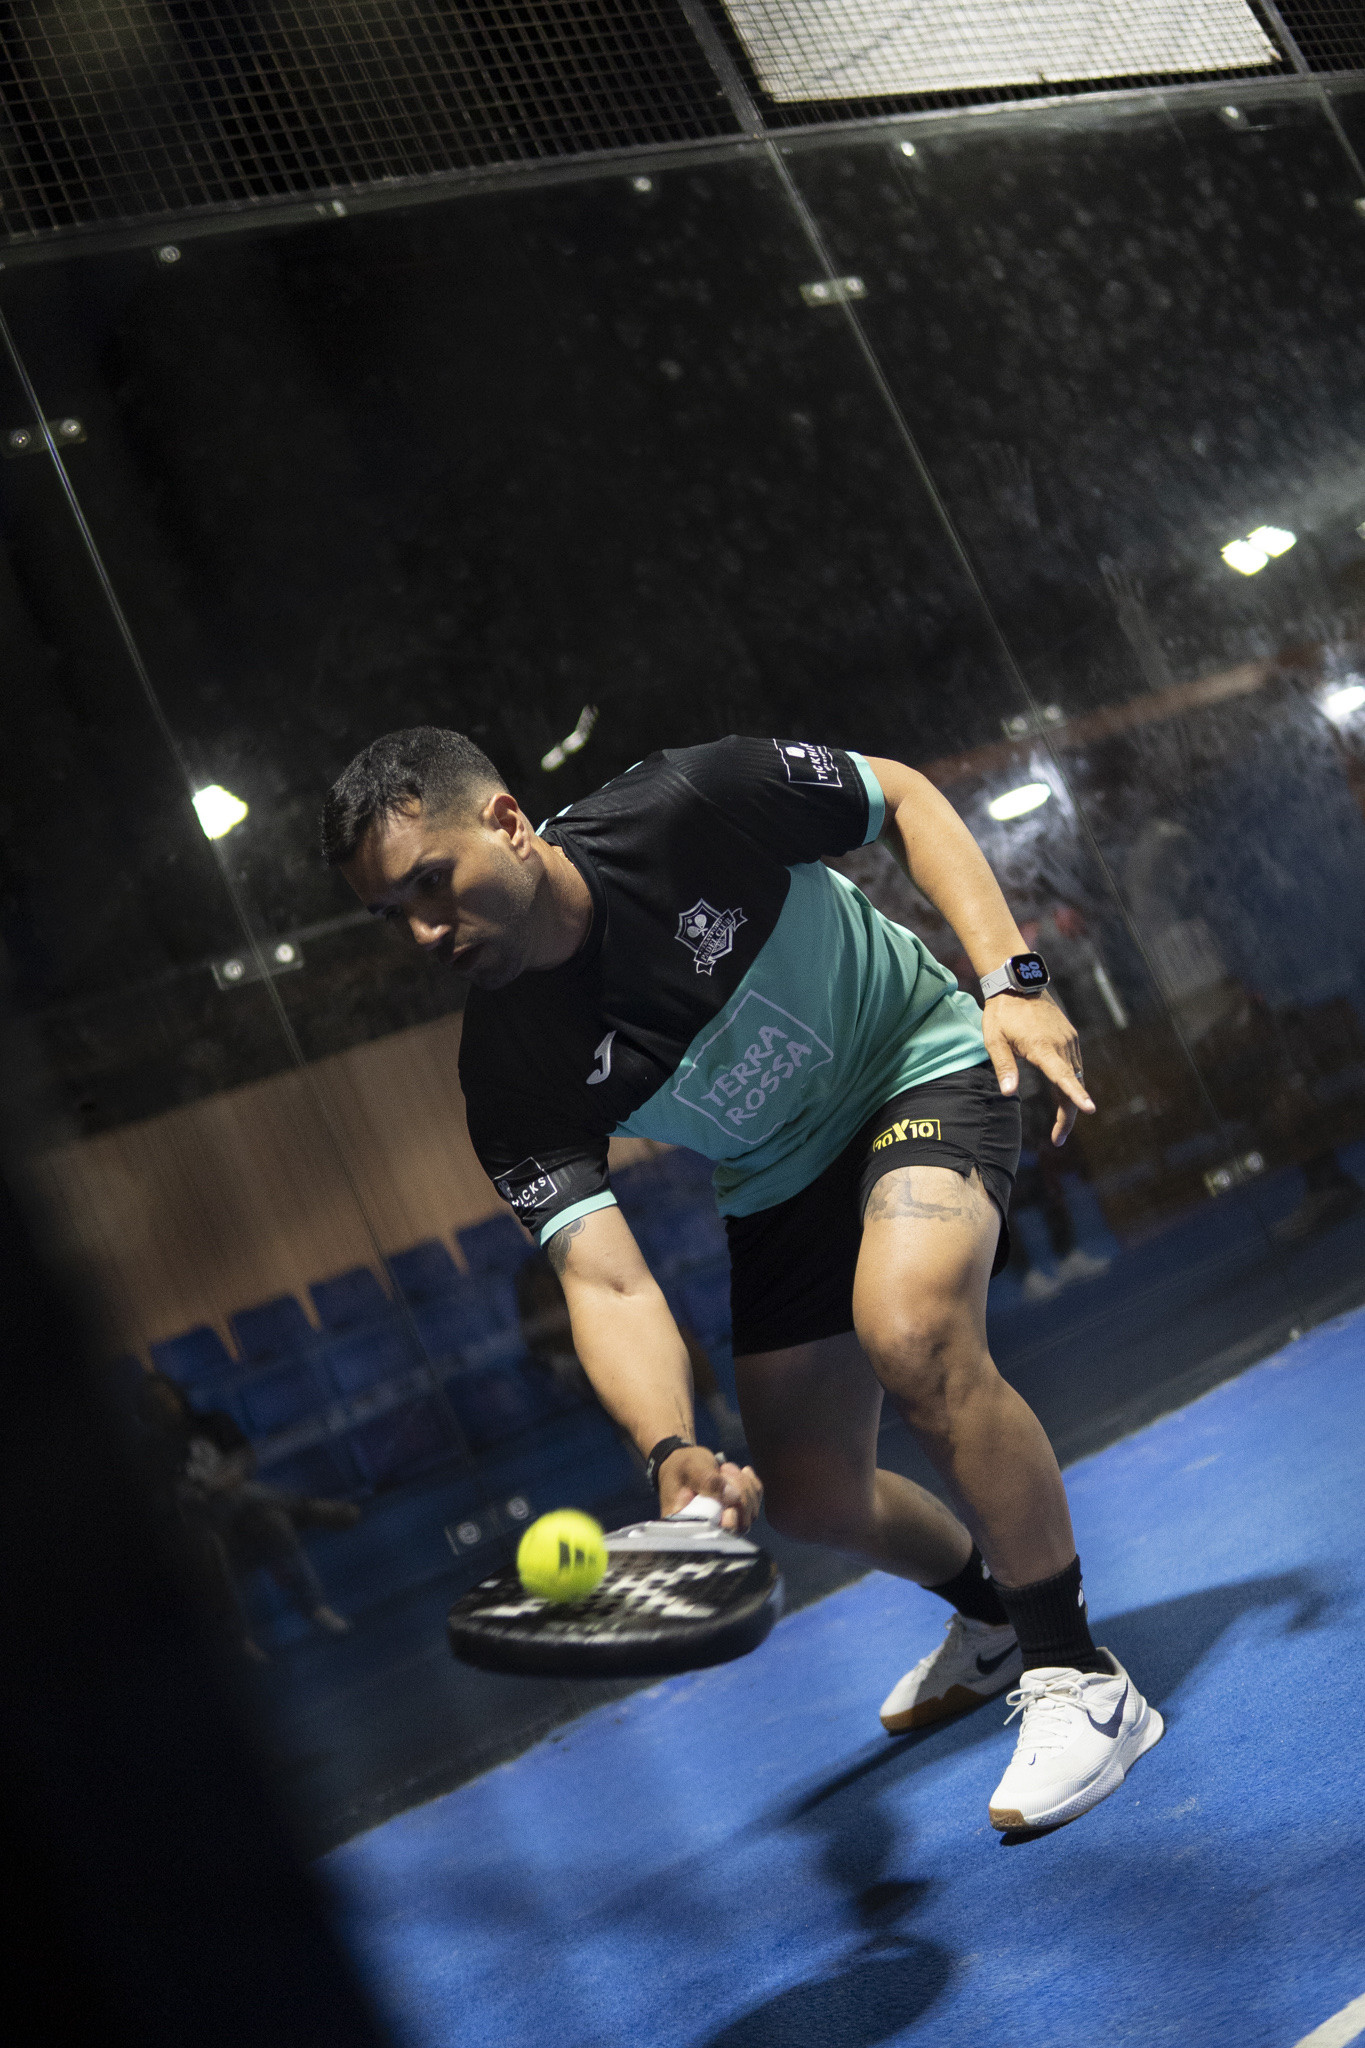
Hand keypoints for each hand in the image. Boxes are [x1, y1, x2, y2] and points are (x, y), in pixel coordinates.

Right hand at [658, 1446, 762, 1532]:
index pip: (715, 1537)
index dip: (729, 1524)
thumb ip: (708, 1482)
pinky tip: (742, 1471)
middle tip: (724, 1471)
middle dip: (740, 1495)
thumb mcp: (691, 1469)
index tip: (729, 1503)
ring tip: (726, 1468)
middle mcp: (709, 1528)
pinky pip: (756, 1501)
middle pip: (738, 1526)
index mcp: (690, 1525)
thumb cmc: (681, 1466)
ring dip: (745, 1486)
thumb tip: (734, 1496)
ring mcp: (726, 1521)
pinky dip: (752, 1484)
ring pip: (750, 1513)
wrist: (686, 1462)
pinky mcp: (737, 1510)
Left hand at [982, 991, 1094, 1145]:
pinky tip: (1062, 1097)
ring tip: (1057, 1128)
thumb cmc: (1002, 1013)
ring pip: (1076, 1077)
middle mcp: (1062, 1044)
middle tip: (1057, 1140)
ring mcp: (1069, 1040)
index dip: (1075, 1094)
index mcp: (1042, 1047)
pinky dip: (1070, 1084)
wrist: (1018, 984)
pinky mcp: (1071, 1038)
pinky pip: (1074, 1066)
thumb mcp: (994, 1040)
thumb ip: (1003, 1066)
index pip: (1062, 1075)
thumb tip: (1009, 1094)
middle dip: (1068, 1115)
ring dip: (1069, 1102)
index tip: (1090, 1108)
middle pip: (1072, 1085)